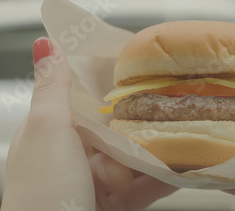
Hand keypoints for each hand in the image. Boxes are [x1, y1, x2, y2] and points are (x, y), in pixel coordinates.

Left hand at [1, 37, 177, 210]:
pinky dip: (165, 175)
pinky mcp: (117, 200)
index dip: (111, 79)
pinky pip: (146, 183)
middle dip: (145, 115)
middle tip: (179, 95)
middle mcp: (76, 150)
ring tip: (192, 127)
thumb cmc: (42, 189)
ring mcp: (98, 177)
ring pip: (136, 153)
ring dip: (161, 146)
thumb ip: (53, 86)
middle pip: (118, 124)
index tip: (143, 63)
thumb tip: (45, 40)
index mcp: (54, 127)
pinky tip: (188, 165)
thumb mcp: (47, 129)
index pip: (85, 93)